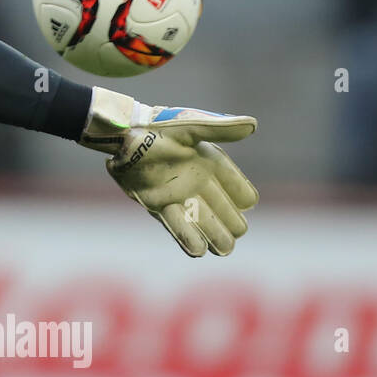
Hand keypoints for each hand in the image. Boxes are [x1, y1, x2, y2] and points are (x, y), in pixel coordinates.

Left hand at [79, 87, 258, 256]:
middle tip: (237, 233)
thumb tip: (253, 126)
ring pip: (202, 221)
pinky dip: (186, 236)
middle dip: (231, 222)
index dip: (242, 195)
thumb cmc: (158, 126)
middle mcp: (197, 182)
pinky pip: (175, 224)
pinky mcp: (157, 204)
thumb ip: (220, 128)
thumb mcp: (191, 125)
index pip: (237, 187)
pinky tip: (198, 251)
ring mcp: (178, 195)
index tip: (246, 202)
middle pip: (223, 209)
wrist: (123, 134)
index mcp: (211, 164)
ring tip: (224, 249)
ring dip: (214, 235)